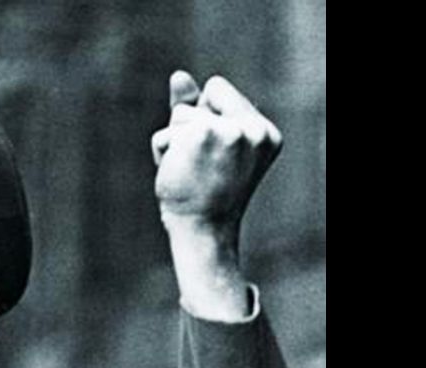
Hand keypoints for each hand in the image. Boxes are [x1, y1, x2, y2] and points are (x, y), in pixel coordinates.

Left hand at [150, 72, 279, 319]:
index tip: (213, 157)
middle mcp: (255, 129)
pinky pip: (166, 134)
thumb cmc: (202, 193)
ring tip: (190, 173)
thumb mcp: (204, 146)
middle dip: (189, 127)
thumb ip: (192, 108)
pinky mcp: (203, 135)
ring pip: (181, 117)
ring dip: (175, 144)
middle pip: (202, 98)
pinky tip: (179, 176)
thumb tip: (177, 74)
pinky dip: (162, 154)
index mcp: (266, 132)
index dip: (205, 118)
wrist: (201, 231)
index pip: (218, 89)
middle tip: (200, 168)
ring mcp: (231, 131)